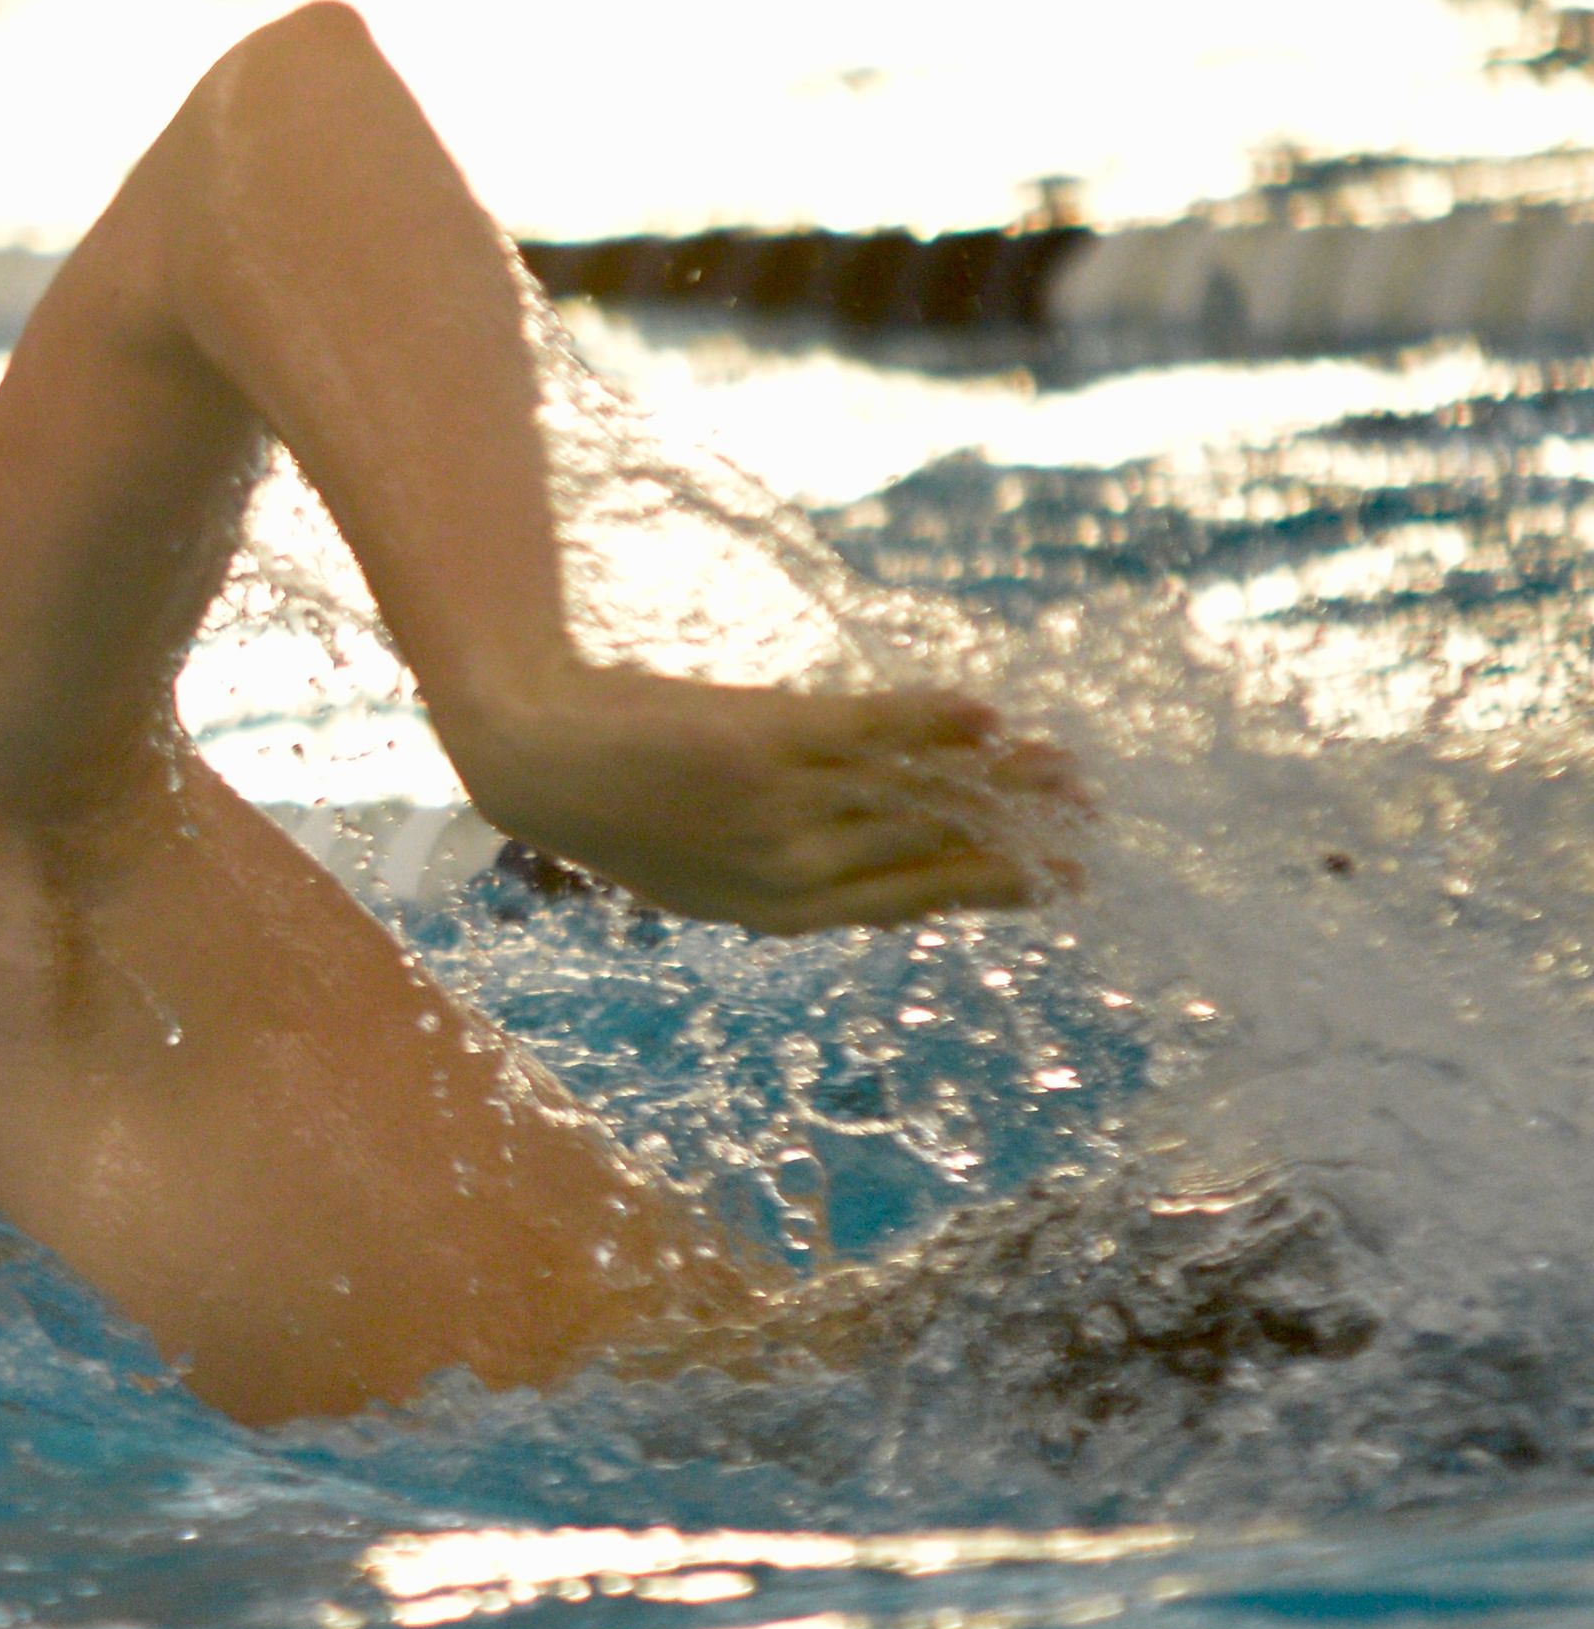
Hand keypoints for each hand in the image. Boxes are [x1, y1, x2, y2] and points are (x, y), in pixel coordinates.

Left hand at [436, 663, 1081, 932]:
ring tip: (1066, 765)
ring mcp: (779, 808)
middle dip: (1017, 832)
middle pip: (929, 848)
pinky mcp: (766, 743)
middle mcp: (790, 871)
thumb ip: (790, 868)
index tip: (1059, 881)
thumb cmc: (621, 807)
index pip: (911, 901)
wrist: (537, 758)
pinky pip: (871, 732)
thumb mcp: (706, 867)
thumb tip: (878, 860)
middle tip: (1092, 818)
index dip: (990, 889)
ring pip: (913, 792)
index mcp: (779, 913)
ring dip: (999, 776)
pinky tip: (989, 716)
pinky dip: (932, 722)